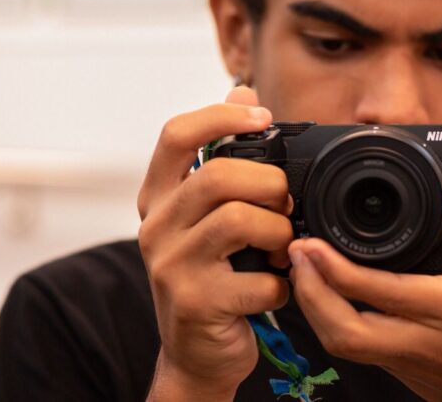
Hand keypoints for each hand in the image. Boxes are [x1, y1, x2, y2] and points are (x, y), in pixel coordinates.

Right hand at [138, 88, 293, 400]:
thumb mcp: (208, 214)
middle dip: (269, 184)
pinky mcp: (195, 304)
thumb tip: (242, 88)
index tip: (264, 116)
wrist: (197, 353)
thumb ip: (225, 156)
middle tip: (285, 203)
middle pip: (217, 176)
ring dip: (278, 231)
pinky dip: (280, 283)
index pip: (175, 134)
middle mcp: (155, 227)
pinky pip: (258, 279)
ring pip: (238, 221)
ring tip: (283, 246)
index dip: (221, 115)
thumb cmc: (212, 274)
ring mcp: (170, 267)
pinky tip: (274, 287)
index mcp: (159, 197)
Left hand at [288, 190, 441, 401]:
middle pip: (344, 330)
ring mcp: (410, 363)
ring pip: (344, 345)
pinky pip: (360, 349)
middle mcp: (424, 341)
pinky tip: (331, 293)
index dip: (334, 269)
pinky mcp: (406, 374)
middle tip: (295, 255)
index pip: (379, 292)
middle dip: (309, 293)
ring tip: (304, 270)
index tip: (311, 243)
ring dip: (315, 308)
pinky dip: (335, 321)